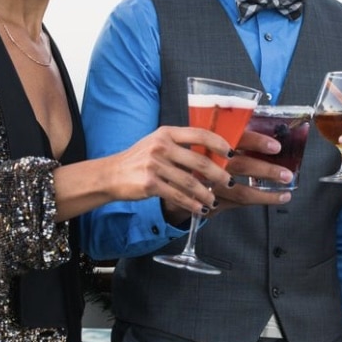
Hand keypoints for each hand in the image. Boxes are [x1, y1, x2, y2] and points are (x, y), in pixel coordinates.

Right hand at [113, 126, 232, 217]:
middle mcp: (161, 146)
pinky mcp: (150, 184)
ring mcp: (155, 165)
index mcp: (166, 133)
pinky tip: (199, 208)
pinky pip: (178, 196)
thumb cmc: (138, 159)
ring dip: (206, 194)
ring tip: (214, 200)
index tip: (231, 154)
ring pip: (190, 182)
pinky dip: (192, 204)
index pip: (200, 134)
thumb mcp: (157, 142)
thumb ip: (180, 145)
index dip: (219, 144)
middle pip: (199, 161)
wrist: (111, 174)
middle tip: (229, 182)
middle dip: (219, 174)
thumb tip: (210, 154)